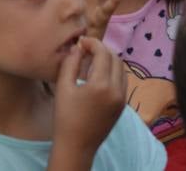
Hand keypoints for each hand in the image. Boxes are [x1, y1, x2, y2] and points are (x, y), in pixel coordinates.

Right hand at [53, 37, 127, 163]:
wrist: (77, 145)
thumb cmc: (65, 116)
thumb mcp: (63, 87)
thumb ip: (71, 63)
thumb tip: (77, 47)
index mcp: (101, 84)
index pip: (103, 53)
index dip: (93, 43)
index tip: (81, 41)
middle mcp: (117, 90)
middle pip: (115, 59)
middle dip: (102, 50)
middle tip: (86, 49)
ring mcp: (122, 99)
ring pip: (122, 69)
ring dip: (109, 60)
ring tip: (92, 61)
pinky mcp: (122, 106)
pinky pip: (122, 81)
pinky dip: (113, 72)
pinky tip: (98, 75)